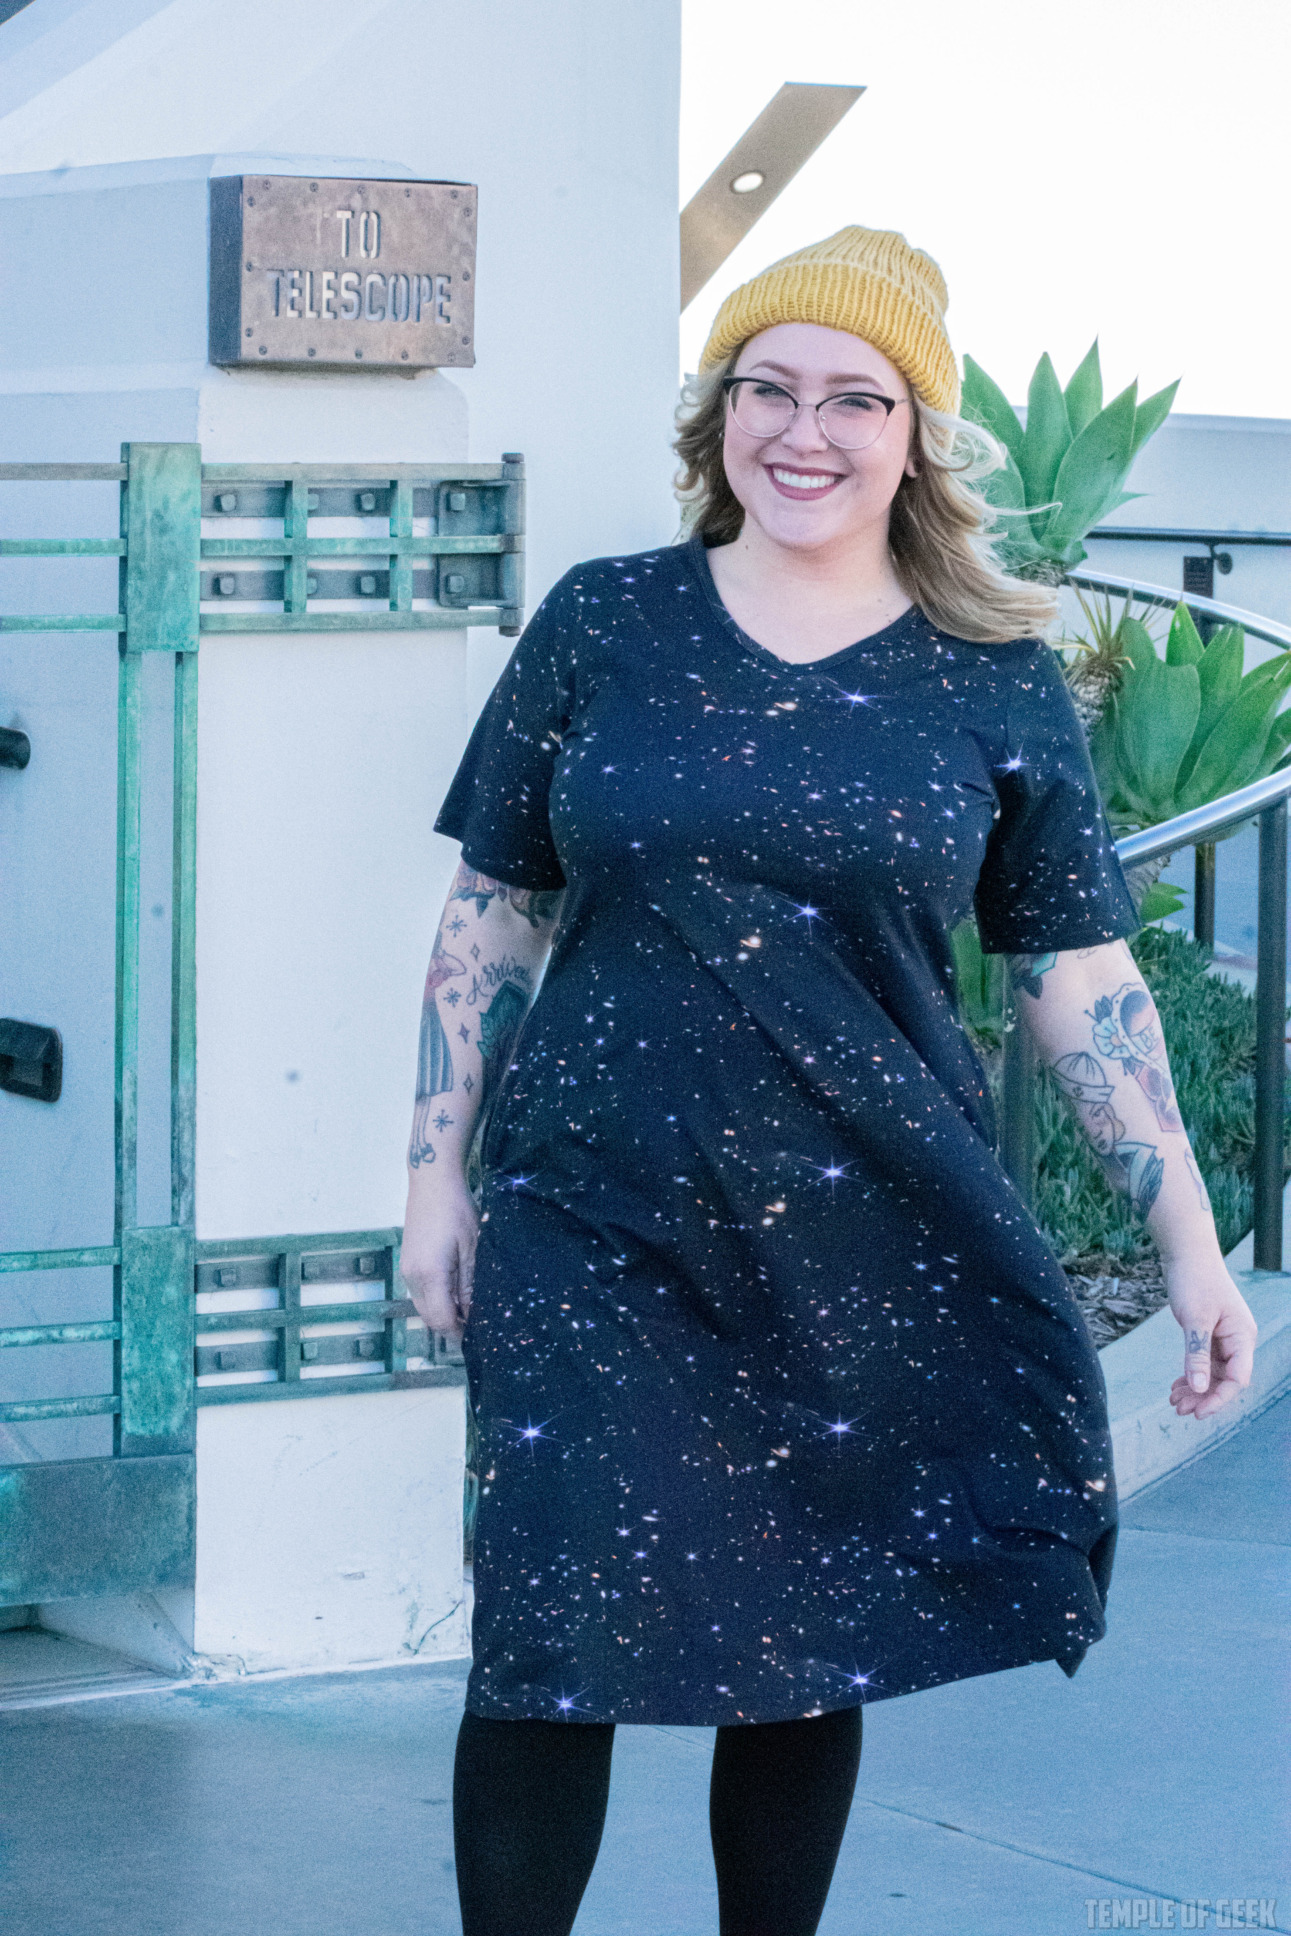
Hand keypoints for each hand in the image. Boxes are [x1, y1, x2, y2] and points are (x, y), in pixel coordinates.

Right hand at [400, 1168, 478, 1341]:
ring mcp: (406, 1269)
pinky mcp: (407, 1262)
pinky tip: (455, 1290)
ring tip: (468, 1307)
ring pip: (423, 1306)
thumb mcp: (472, 1249)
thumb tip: (473, 1313)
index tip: (478, 1334)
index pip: (441, 1319)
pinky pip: (420, 1292)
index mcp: (430, 1275)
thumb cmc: (456, 1210)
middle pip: (429, 1317)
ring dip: (443, 1312)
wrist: (432, 1183)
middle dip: (451, 1325)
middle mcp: (412, 1277)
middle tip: (476, 1324)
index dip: (459, 1332)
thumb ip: (470, 1285)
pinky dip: (436, 1298)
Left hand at [1163, 1251, 1257, 1419]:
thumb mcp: (1194, 1319)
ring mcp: (1224, 1337)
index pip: (1237, 1379)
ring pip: (1213, 1373)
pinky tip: (1177, 1385)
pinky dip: (1191, 1374)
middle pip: (1225, 1380)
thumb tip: (1200, 1388)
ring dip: (1195, 1388)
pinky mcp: (1209, 1333)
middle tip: (1178, 1409)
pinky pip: (1204, 1362)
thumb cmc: (1194, 1280)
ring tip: (1174, 1401)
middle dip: (1204, 1397)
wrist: (1187, 1253)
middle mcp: (1237, 1340)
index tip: (1197, 1413)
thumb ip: (1197, 1354)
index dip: (1218, 1399)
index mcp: (1242, 1337)